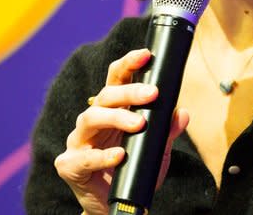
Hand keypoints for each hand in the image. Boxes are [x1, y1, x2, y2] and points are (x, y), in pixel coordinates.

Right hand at [54, 48, 190, 214]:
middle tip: (152, 94)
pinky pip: (84, 157)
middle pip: (105, 96)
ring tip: (139, 124)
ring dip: (116, 117)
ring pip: (91, 118)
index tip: (146, 54)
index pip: (116, 80)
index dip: (129, 64)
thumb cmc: (132, 172)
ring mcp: (78, 142)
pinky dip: (102, 155)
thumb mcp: (157, 152)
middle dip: (129, 92)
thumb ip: (167, 132)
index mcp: (111, 110)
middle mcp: (92, 121)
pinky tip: (120, 155)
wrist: (115, 207)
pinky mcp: (70, 165)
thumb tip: (182, 113)